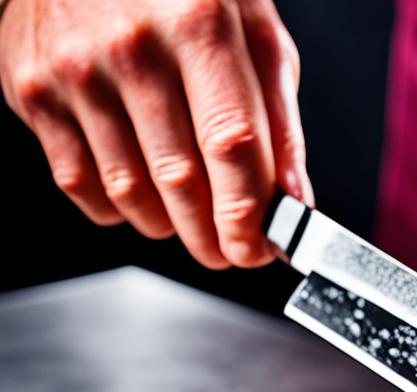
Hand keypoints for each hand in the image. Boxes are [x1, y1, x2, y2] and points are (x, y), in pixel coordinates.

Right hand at [0, 0, 310, 267]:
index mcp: (200, 24)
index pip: (230, 145)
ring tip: (191, 216)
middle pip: (180, 180)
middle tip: (230, 251)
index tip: (258, 250)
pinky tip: (142, 191)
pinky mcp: (33, 91)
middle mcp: (132, 47)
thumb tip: (292, 201)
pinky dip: (120, 208)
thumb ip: (280, 121)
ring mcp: (75, 71)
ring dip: (170, 225)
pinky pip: (80, 186)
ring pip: (130, 194)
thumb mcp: (255, 35)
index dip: (248, 214)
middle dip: (213, 236)